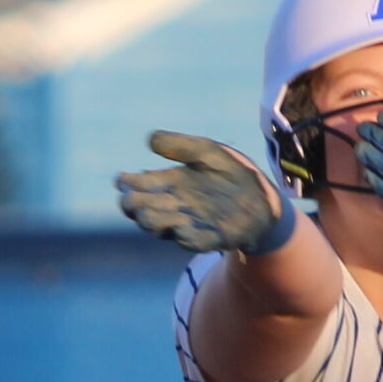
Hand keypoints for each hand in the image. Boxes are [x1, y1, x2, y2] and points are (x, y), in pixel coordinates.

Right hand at [116, 133, 294, 253]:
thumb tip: (149, 139)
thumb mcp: (206, 152)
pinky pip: (193, 242)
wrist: (261, 198)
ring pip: (161, 227)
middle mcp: (175, 206)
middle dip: (135, 205)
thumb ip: (180, 145)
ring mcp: (191, 224)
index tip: (122, 179)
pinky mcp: (212, 238)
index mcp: (169, 184)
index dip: (127, 184)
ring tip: (147, 213)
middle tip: (132, 199)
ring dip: (153, 220)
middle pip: (143, 210)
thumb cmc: (229, 173)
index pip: (138, 187)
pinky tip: (180, 230)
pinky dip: (185, 237)